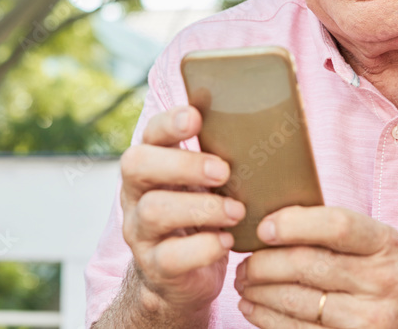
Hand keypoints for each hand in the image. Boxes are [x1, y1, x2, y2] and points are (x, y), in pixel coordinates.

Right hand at [120, 105, 246, 314]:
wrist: (180, 279)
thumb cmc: (200, 216)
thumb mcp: (203, 184)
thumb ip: (217, 157)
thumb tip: (262, 124)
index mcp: (150, 165)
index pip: (148, 134)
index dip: (168, 123)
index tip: (196, 117)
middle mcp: (135, 194)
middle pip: (137, 165)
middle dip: (182, 164)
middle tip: (223, 171)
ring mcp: (139, 232)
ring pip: (153, 210)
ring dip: (201, 207)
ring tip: (236, 211)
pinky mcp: (154, 267)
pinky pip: (169, 257)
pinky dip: (203, 247)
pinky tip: (227, 241)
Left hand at [233, 205, 397, 327]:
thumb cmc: (384, 276)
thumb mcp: (376, 246)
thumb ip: (334, 230)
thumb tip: (271, 216)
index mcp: (385, 245)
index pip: (336, 225)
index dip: (293, 224)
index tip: (262, 228)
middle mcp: (382, 282)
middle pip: (306, 265)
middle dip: (262, 263)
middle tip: (242, 262)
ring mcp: (369, 319)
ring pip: (296, 301)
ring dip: (258, 291)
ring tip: (243, 282)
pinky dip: (266, 318)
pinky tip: (253, 307)